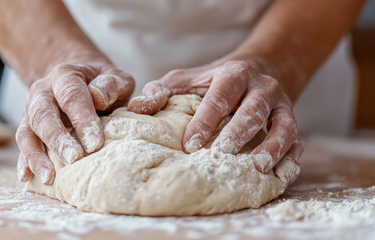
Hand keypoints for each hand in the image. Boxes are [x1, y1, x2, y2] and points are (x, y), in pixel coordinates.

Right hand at [16, 59, 134, 184]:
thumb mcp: (113, 76)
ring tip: (50, 177)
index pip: (71, 96)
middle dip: (58, 139)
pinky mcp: (28, 127)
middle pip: (43, 115)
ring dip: (36, 156)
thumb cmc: (101, 83)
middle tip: (74, 160)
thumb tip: (99, 97)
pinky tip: (27, 178)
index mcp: (65, 76)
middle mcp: (43, 91)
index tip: (95, 143)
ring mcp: (31, 110)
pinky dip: (24, 161)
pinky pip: (22, 144)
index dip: (82, 119)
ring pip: (27, 132)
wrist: (79, 78)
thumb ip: (111, 84)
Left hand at [128, 60, 302, 184]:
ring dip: (273, 147)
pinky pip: (298, 140)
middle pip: (253, 110)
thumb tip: (136, 108)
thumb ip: (162, 91)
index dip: (205, 121)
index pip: (219, 97)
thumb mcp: (186, 79)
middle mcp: (261, 88)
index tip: (189, 145)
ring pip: (283, 125)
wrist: (258, 69)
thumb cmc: (213, 81)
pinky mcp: (292, 121)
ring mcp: (281, 106)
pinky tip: (283, 174)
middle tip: (222, 154)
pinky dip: (293, 158)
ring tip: (258, 167)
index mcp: (233, 75)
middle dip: (238, 133)